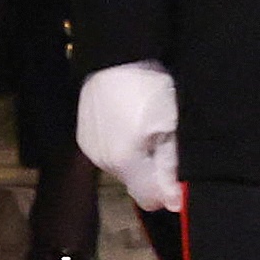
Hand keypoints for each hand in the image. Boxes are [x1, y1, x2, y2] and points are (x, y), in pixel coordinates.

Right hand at [78, 61, 182, 211]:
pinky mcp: (84, 137)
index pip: (150, 200)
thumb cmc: (148, 87)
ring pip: (122, 168)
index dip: (166, 188)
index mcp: (126, 161)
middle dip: (151, 169)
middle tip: (161, 137)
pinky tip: (127, 121)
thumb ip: (171, 166)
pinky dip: (120, 145)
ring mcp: (91, 149)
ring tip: (144, 125)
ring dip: (135, 156)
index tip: (174, 166)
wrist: (115, 56)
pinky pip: (108, 153)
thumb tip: (175, 203)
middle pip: (136, 184)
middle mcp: (104, 162)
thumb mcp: (169, 124)